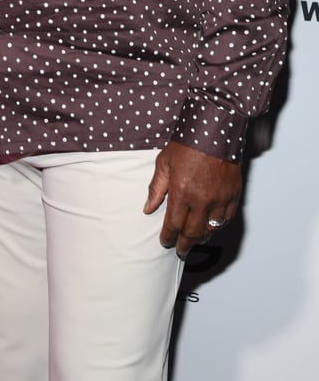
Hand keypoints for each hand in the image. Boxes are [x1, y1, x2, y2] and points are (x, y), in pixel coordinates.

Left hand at [144, 141, 241, 257]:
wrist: (214, 130)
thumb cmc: (187, 143)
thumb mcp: (164, 163)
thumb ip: (156, 188)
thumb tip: (147, 208)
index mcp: (182, 192)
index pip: (173, 225)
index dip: (168, 237)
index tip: (165, 242)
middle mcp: (202, 199)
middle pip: (192, 233)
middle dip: (184, 244)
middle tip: (180, 250)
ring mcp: (219, 199)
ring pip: (211, 229)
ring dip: (201, 238)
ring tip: (195, 241)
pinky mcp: (233, 195)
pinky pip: (226, 219)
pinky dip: (217, 227)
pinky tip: (211, 228)